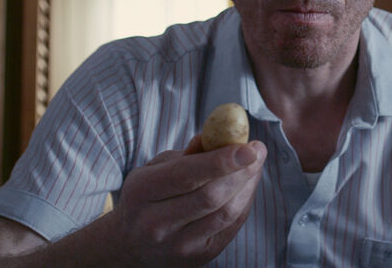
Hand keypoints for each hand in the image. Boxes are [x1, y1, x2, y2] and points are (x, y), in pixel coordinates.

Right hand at [110, 136, 266, 267]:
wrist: (133, 244)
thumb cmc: (149, 196)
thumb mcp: (155, 169)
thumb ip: (187, 154)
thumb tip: (220, 136)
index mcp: (141, 192)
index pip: (186, 175)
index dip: (221, 160)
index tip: (248, 147)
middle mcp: (155, 224)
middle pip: (210, 196)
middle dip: (241, 171)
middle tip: (258, 151)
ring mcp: (177, 245)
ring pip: (225, 213)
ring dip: (247, 186)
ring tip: (255, 166)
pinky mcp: (198, 257)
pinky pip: (230, 227)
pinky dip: (244, 203)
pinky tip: (247, 187)